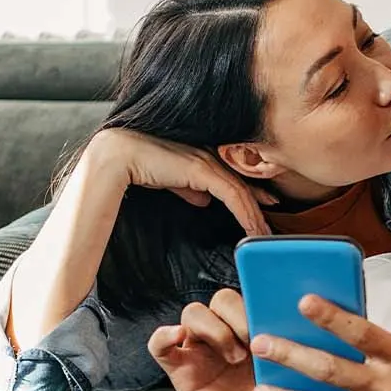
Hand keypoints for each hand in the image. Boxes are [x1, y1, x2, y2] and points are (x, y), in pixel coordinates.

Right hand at [89, 127, 279, 234]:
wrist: (120, 156)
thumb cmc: (140, 165)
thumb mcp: (171, 180)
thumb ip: (188, 187)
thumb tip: (202, 199)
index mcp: (201, 156)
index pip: (233, 176)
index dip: (251, 192)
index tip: (266, 205)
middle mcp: (209, 155)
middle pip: (242, 183)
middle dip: (259, 205)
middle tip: (270, 227)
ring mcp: (207, 161)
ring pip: (241, 191)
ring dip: (254, 215)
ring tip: (263, 234)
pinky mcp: (203, 170)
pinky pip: (232, 195)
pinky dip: (244, 213)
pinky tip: (251, 228)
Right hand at [146, 289, 285, 390]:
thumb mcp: (290, 374)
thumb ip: (292, 346)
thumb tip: (313, 317)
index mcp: (251, 329)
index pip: (249, 294)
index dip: (259, 300)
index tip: (276, 319)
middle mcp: (224, 333)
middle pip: (221, 299)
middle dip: (240, 316)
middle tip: (257, 342)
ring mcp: (199, 350)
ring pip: (193, 313)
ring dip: (214, 329)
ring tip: (235, 358)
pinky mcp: (180, 369)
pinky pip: (158, 345)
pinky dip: (164, 335)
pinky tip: (178, 337)